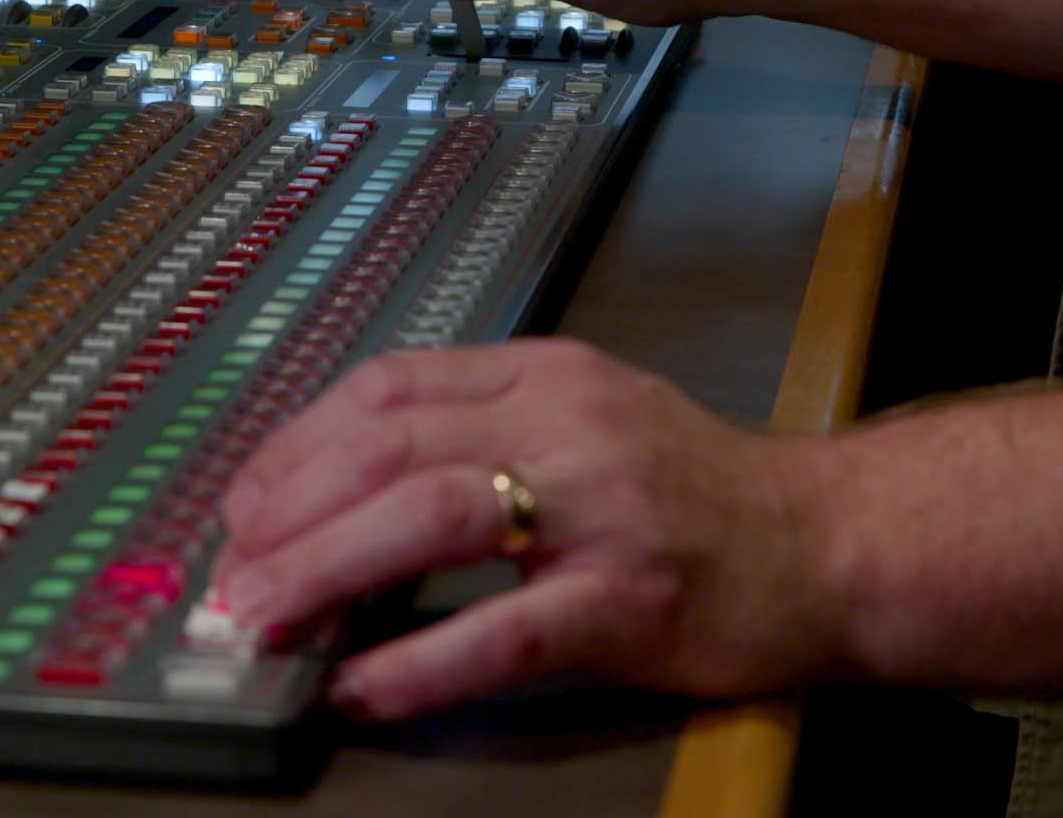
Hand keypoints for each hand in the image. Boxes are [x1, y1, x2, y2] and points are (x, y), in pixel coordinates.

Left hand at [212, 338, 847, 719]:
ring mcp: (602, 508)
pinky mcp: (630, 599)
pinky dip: (418, 661)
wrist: (831, 541)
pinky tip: (360, 688)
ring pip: (433, 515)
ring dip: (328, 569)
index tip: (245, 502)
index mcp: (545, 376)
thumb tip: (346, 489)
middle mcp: (567, 423)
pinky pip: (504, 630)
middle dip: (290, 511)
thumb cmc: (698, 491)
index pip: (392, 387)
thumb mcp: (588, 420)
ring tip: (264, 620)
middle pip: (392, 445)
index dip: (299, 444)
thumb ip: (482, 434)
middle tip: (231, 575)